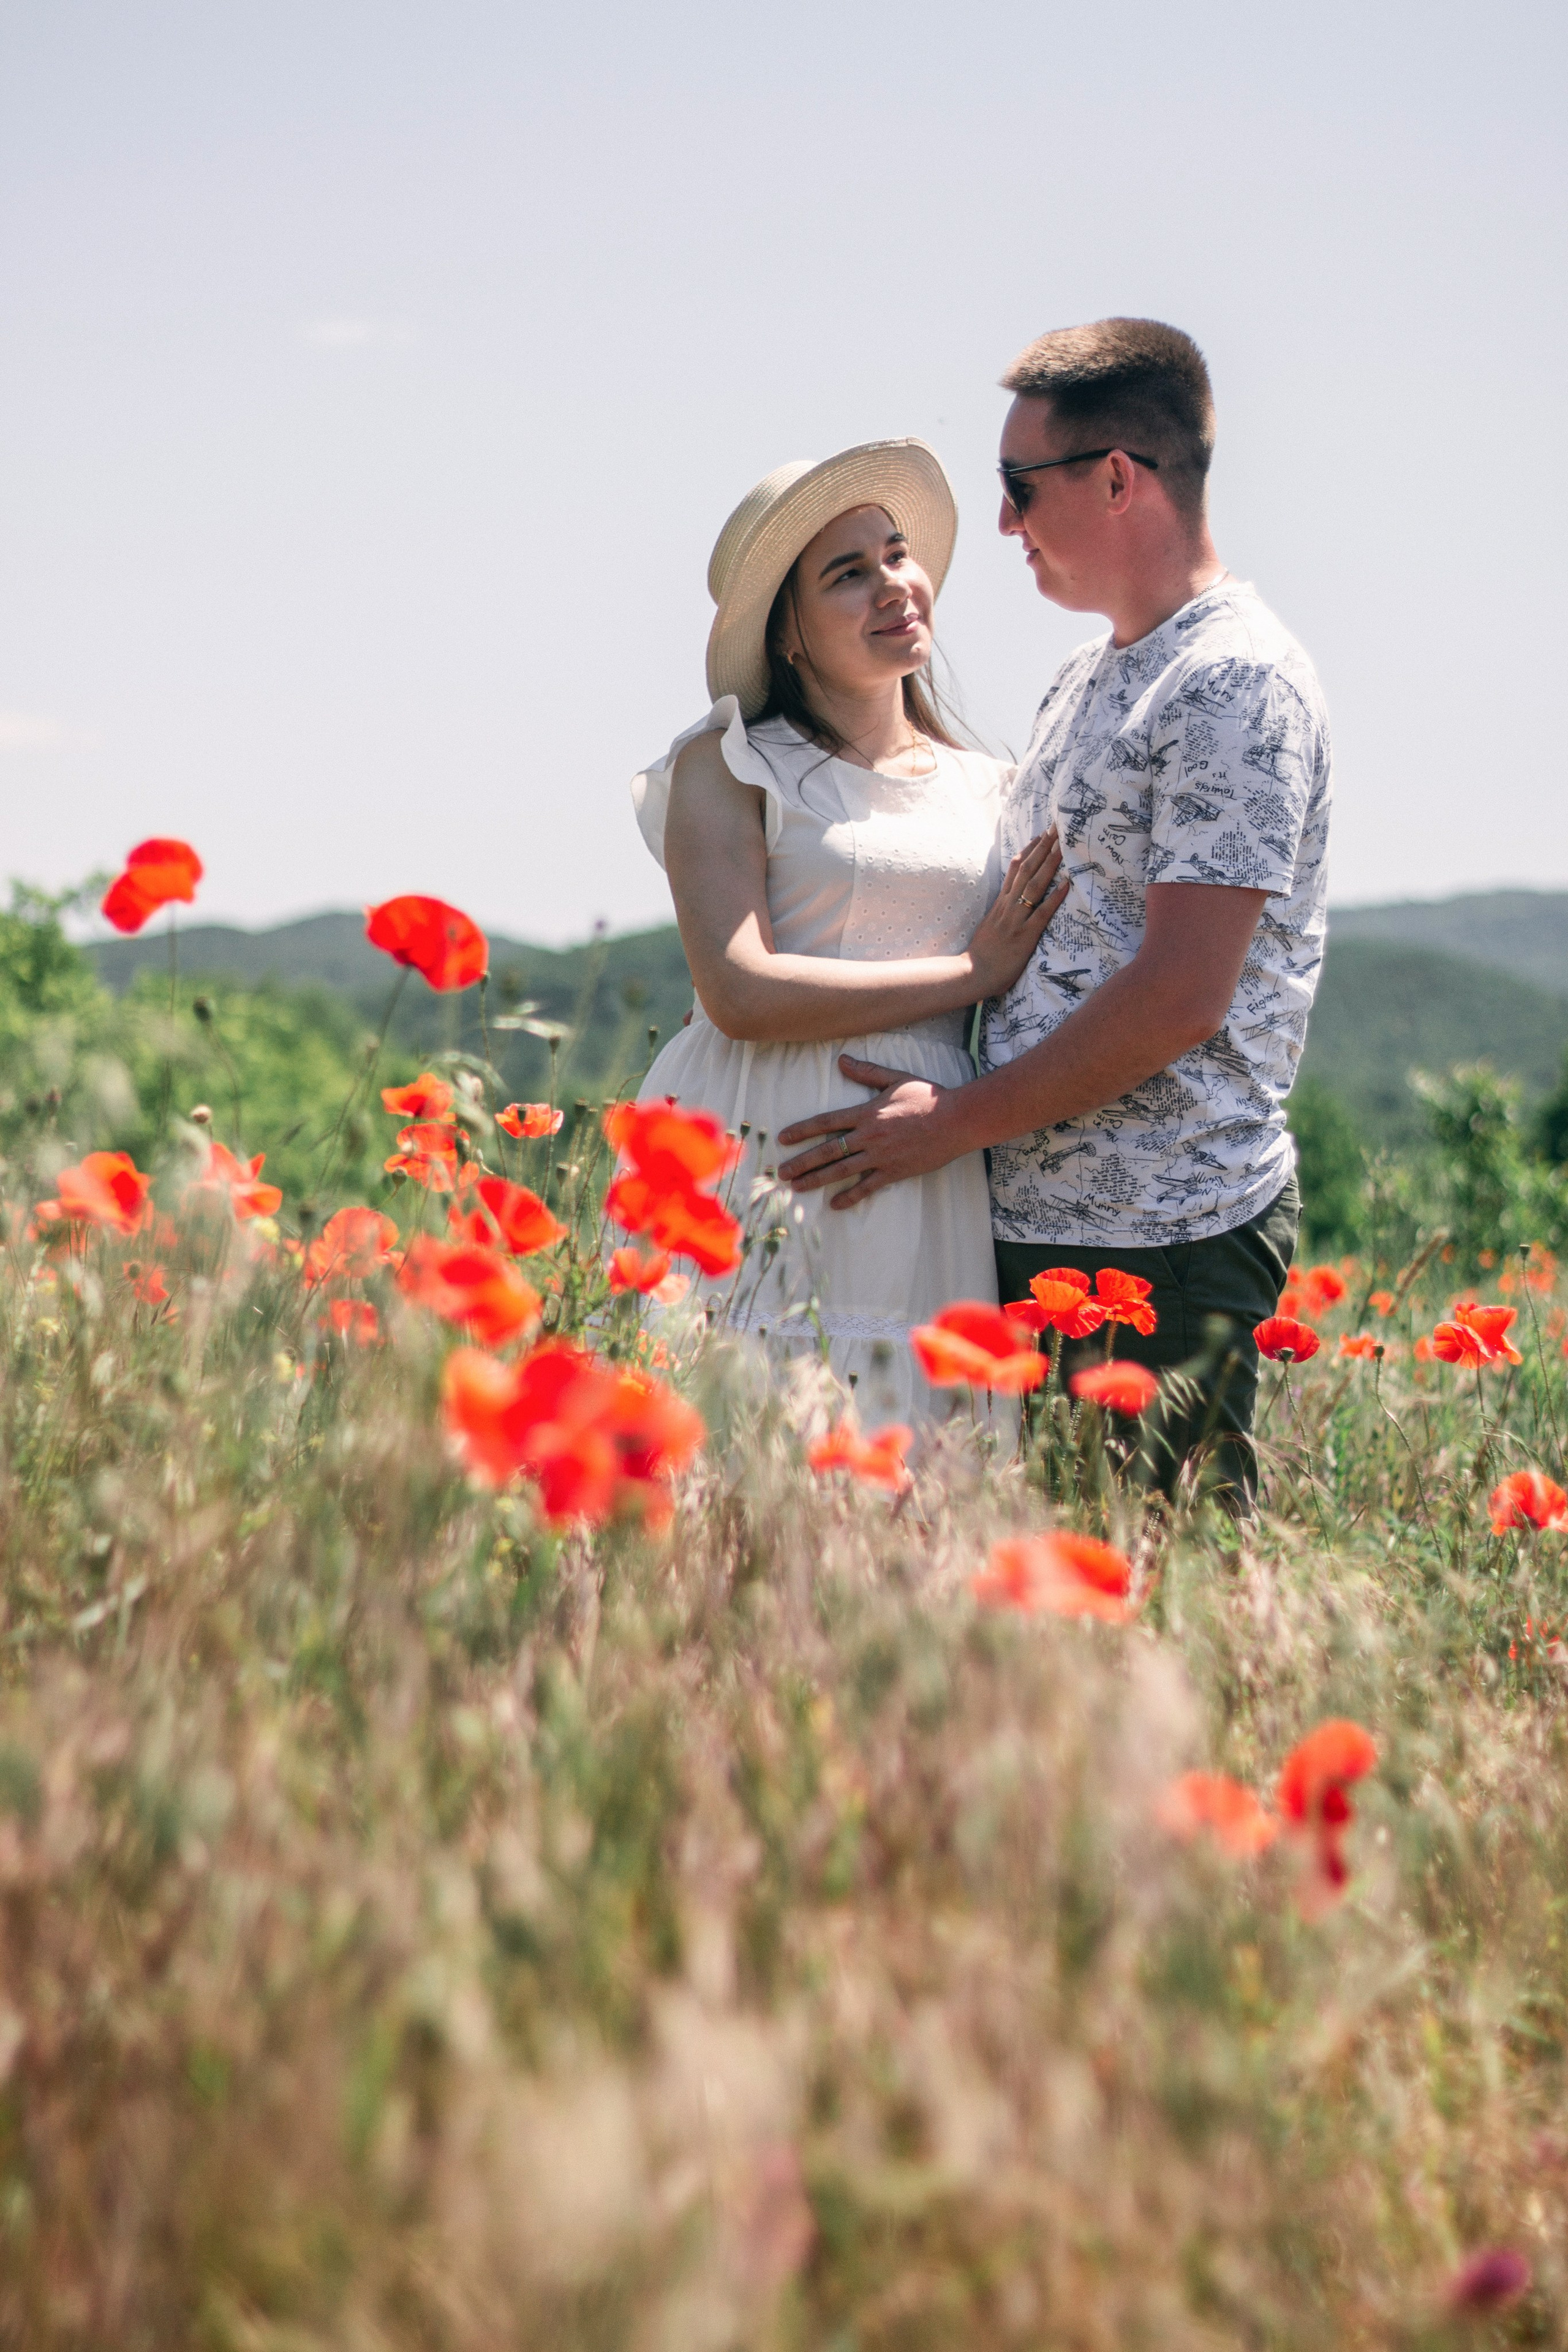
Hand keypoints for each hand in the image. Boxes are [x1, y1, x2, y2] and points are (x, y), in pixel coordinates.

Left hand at [775, 1055, 959, 1208]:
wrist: (956, 1120)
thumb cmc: (927, 1097)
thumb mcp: (895, 1078)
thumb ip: (866, 1071)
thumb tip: (841, 1059)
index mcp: (866, 1112)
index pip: (826, 1122)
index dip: (802, 1130)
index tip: (783, 1138)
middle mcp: (869, 1136)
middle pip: (828, 1150)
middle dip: (802, 1162)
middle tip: (781, 1172)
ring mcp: (881, 1156)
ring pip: (842, 1171)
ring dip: (817, 1180)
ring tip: (797, 1188)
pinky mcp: (895, 1171)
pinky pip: (868, 1187)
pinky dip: (851, 1196)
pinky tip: (835, 1204)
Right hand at [963, 828, 1067, 998]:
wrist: (972, 973)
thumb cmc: (982, 955)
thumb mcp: (989, 926)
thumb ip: (999, 913)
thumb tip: (1008, 904)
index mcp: (1000, 903)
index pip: (1014, 870)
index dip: (1028, 851)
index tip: (1041, 836)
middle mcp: (1008, 906)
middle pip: (1026, 869)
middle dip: (1043, 848)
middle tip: (1057, 828)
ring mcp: (1016, 919)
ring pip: (1034, 885)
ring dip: (1050, 863)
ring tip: (1063, 845)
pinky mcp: (1025, 935)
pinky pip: (1042, 913)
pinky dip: (1055, 897)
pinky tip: (1067, 883)